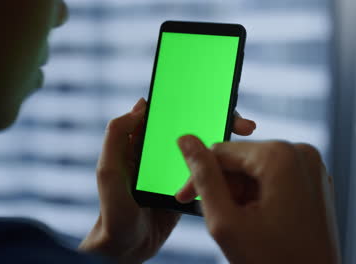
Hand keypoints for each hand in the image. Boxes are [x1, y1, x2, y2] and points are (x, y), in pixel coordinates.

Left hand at [79, 98, 256, 263]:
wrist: (126, 248)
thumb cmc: (112, 211)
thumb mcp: (109, 172)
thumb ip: (117, 137)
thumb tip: (140, 106)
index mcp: (140, 143)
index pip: (169, 115)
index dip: (193, 104)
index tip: (217, 100)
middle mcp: (159, 152)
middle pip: (192, 128)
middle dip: (218, 121)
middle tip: (244, 125)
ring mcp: (173, 169)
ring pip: (202, 149)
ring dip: (224, 143)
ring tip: (246, 142)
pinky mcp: (185, 188)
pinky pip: (205, 173)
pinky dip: (220, 167)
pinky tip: (236, 168)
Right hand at [176, 137, 339, 263]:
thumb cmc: (273, 261)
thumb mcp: (225, 219)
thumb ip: (203, 176)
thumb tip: (186, 140)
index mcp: (280, 156)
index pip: (220, 151)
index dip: (199, 174)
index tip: (185, 199)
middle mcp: (300, 153)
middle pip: (239, 159)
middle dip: (223, 187)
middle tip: (220, 219)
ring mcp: (310, 166)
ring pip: (254, 168)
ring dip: (239, 194)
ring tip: (242, 224)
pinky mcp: (312, 180)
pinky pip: (272, 176)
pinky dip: (257, 195)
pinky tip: (257, 219)